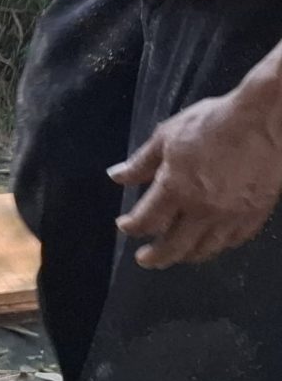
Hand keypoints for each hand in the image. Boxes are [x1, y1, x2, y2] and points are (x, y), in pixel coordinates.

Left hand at [113, 78, 281, 267]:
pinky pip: (233, 240)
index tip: (124, 226)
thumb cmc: (212, 122)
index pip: (147, 221)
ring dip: (186, 255)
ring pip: (206, 248)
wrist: (264, 120)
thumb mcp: (167, 136)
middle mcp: (203, 209)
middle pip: (174, 246)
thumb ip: (142, 162)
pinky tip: (211, 243)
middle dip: (156, 256)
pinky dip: (218, 246)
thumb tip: (117, 176)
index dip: (132, 228)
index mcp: (176, 189)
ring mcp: (232, 215)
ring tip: (176, 255)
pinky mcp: (256, 214)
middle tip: (145, 260)